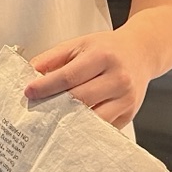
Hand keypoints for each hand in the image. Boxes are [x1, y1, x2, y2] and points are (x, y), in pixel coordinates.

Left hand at [23, 29, 154, 127]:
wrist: (141, 53)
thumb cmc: (108, 49)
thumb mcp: (79, 44)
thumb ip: (53, 57)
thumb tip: (30, 72)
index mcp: (103, 57)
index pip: (69, 76)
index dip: (46, 86)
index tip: (29, 92)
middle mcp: (118, 78)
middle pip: (80, 99)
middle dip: (54, 105)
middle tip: (35, 108)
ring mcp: (126, 99)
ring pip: (92, 118)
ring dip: (69, 120)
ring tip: (51, 119)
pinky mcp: (129, 115)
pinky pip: (103, 127)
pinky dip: (85, 127)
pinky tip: (71, 125)